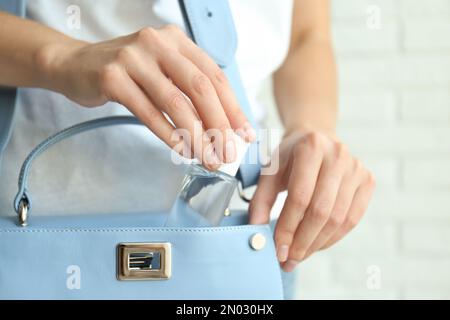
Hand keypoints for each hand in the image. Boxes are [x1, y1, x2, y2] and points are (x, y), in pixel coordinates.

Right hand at [36, 25, 255, 168]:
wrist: (75, 65)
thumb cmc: (127, 72)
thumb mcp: (162, 70)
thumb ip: (190, 90)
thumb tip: (223, 126)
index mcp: (176, 40)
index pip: (215, 75)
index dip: (233, 108)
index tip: (244, 134)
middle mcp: (158, 43)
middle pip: (201, 88)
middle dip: (219, 125)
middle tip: (228, 153)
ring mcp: (133, 58)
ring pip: (176, 102)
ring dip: (196, 136)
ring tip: (206, 158)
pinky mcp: (112, 77)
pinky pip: (148, 111)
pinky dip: (168, 134)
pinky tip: (181, 150)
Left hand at [249, 130, 375, 271]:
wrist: (316, 139)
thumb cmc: (289, 158)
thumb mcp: (270, 171)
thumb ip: (261, 200)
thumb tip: (256, 231)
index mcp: (311, 147)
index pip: (299, 197)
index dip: (288, 227)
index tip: (278, 250)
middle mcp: (338, 155)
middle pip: (321, 211)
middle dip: (303, 241)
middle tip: (288, 260)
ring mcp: (356, 168)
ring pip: (338, 218)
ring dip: (317, 244)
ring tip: (299, 256)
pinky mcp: (367, 180)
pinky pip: (352, 219)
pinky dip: (333, 238)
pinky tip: (316, 245)